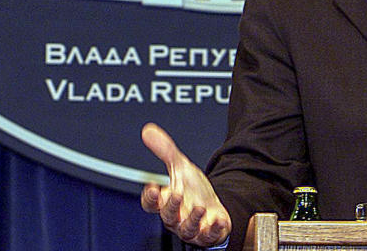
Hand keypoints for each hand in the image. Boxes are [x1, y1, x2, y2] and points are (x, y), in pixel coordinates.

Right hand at [140, 123, 231, 245]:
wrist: (213, 208)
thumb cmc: (193, 191)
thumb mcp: (181, 167)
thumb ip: (165, 150)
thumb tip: (148, 131)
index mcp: (166, 202)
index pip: (151, 204)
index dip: (149, 198)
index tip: (151, 188)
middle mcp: (176, 217)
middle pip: (168, 216)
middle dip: (171, 206)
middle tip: (177, 193)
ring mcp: (191, 227)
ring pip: (186, 228)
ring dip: (192, 219)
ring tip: (199, 208)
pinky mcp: (207, 233)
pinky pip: (208, 235)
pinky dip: (213, 229)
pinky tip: (218, 220)